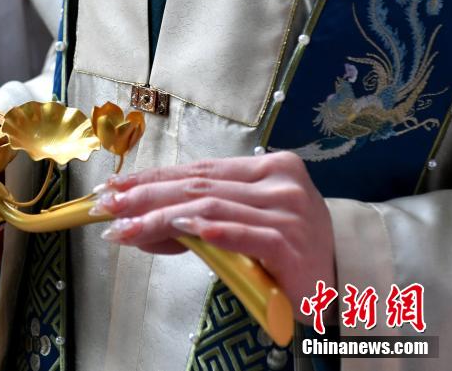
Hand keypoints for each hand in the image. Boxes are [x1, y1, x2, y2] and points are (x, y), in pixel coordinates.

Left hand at [92, 152, 334, 314]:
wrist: (344, 284)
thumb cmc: (287, 253)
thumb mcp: (241, 227)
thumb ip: (197, 221)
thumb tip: (139, 224)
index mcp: (268, 168)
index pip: (199, 170)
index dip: (152, 178)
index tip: (114, 187)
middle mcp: (279, 182)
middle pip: (198, 185)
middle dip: (145, 195)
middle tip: (107, 205)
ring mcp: (288, 210)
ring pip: (210, 207)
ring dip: (160, 218)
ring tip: (125, 228)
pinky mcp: (292, 243)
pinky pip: (244, 233)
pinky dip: (211, 230)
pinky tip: (182, 229)